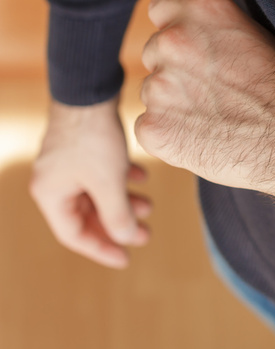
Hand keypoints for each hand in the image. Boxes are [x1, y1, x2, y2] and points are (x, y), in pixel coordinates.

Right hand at [31, 97, 150, 268]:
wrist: (89, 89)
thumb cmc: (93, 138)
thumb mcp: (108, 183)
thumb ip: (118, 215)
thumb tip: (129, 238)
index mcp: (51, 195)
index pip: (74, 235)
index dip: (102, 249)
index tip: (127, 258)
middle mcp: (54, 180)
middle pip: (87, 215)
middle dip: (117, 224)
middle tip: (147, 233)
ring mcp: (67, 163)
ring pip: (97, 193)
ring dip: (123, 201)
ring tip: (150, 205)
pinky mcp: (82, 147)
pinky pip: (101, 173)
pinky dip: (121, 178)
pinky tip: (143, 177)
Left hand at [136, 0, 274, 202]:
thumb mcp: (259, 35)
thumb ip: (217, 30)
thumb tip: (198, 38)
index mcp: (201, 9)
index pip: (162, 7)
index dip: (178, 29)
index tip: (195, 49)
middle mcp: (173, 40)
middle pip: (155, 52)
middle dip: (177, 70)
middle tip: (216, 92)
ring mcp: (159, 86)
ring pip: (154, 92)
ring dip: (175, 105)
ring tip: (218, 120)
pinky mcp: (154, 128)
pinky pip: (150, 128)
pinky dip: (172, 137)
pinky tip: (207, 141)